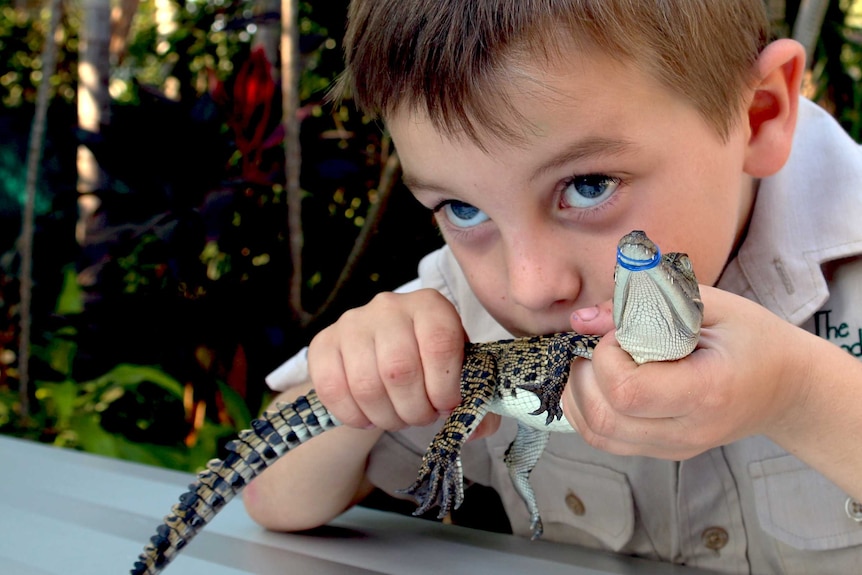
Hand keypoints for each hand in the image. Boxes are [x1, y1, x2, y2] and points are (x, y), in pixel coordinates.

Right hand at [308, 289, 466, 429]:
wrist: (380, 352)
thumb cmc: (427, 363)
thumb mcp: (458, 371)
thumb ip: (476, 398)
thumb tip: (477, 429)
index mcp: (430, 305)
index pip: (440, 344)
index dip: (445, 387)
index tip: (446, 406)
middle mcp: (389, 306)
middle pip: (400, 369)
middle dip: (415, 409)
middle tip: (421, 417)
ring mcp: (352, 323)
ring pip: (367, 384)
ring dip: (386, 417)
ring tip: (398, 418)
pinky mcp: (323, 342)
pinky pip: (333, 389)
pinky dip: (354, 416)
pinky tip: (368, 418)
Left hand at [564, 285, 810, 459]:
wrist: (788, 388)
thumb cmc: (751, 338)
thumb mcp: (710, 305)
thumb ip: (645, 304)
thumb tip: (581, 319)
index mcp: (706, 393)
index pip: (627, 391)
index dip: (607, 356)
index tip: (622, 332)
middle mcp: (687, 432)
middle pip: (603, 419)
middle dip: (584, 374)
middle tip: (600, 345)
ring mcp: (673, 448)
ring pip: (596, 434)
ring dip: (578, 393)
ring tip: (597, 362)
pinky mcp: (661, 452)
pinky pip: (604, 439)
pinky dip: (586, 408)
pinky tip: (599, 380)